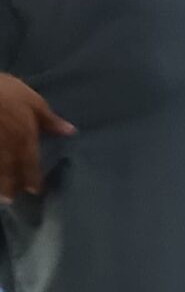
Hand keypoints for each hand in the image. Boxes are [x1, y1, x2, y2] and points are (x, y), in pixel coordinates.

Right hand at [0, 74, 73, 200]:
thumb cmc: (4, 91)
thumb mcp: (32, 101)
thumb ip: (49, 120)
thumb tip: (70, 132)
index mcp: (24, 138)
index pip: (30, 164)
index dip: (32, 178)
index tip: (35, 191)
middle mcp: (5, 148)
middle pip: (8, 171)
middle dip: (9, 186)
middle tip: (10, 199)